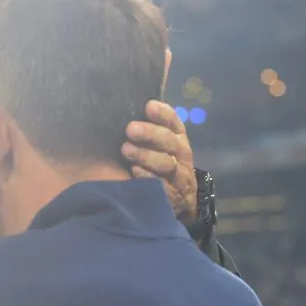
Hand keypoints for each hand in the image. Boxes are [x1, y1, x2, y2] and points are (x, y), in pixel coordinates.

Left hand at [122, 100, 197, 222]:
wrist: (182, 199)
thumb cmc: (161, 163)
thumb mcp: (160, 145)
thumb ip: (148, 130)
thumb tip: (124, 110)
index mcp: (177, 137)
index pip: (173, 122)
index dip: (163, 114)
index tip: (148, 106)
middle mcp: (180, 153)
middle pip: (168, 141)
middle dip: (150, 133)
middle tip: (130, 129)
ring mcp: (178, 174)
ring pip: (165, 162)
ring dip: (145, 155)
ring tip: (126, 150)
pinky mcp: (171, 194)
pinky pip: (160, 185)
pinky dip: (146, 177)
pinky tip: (133, 171)